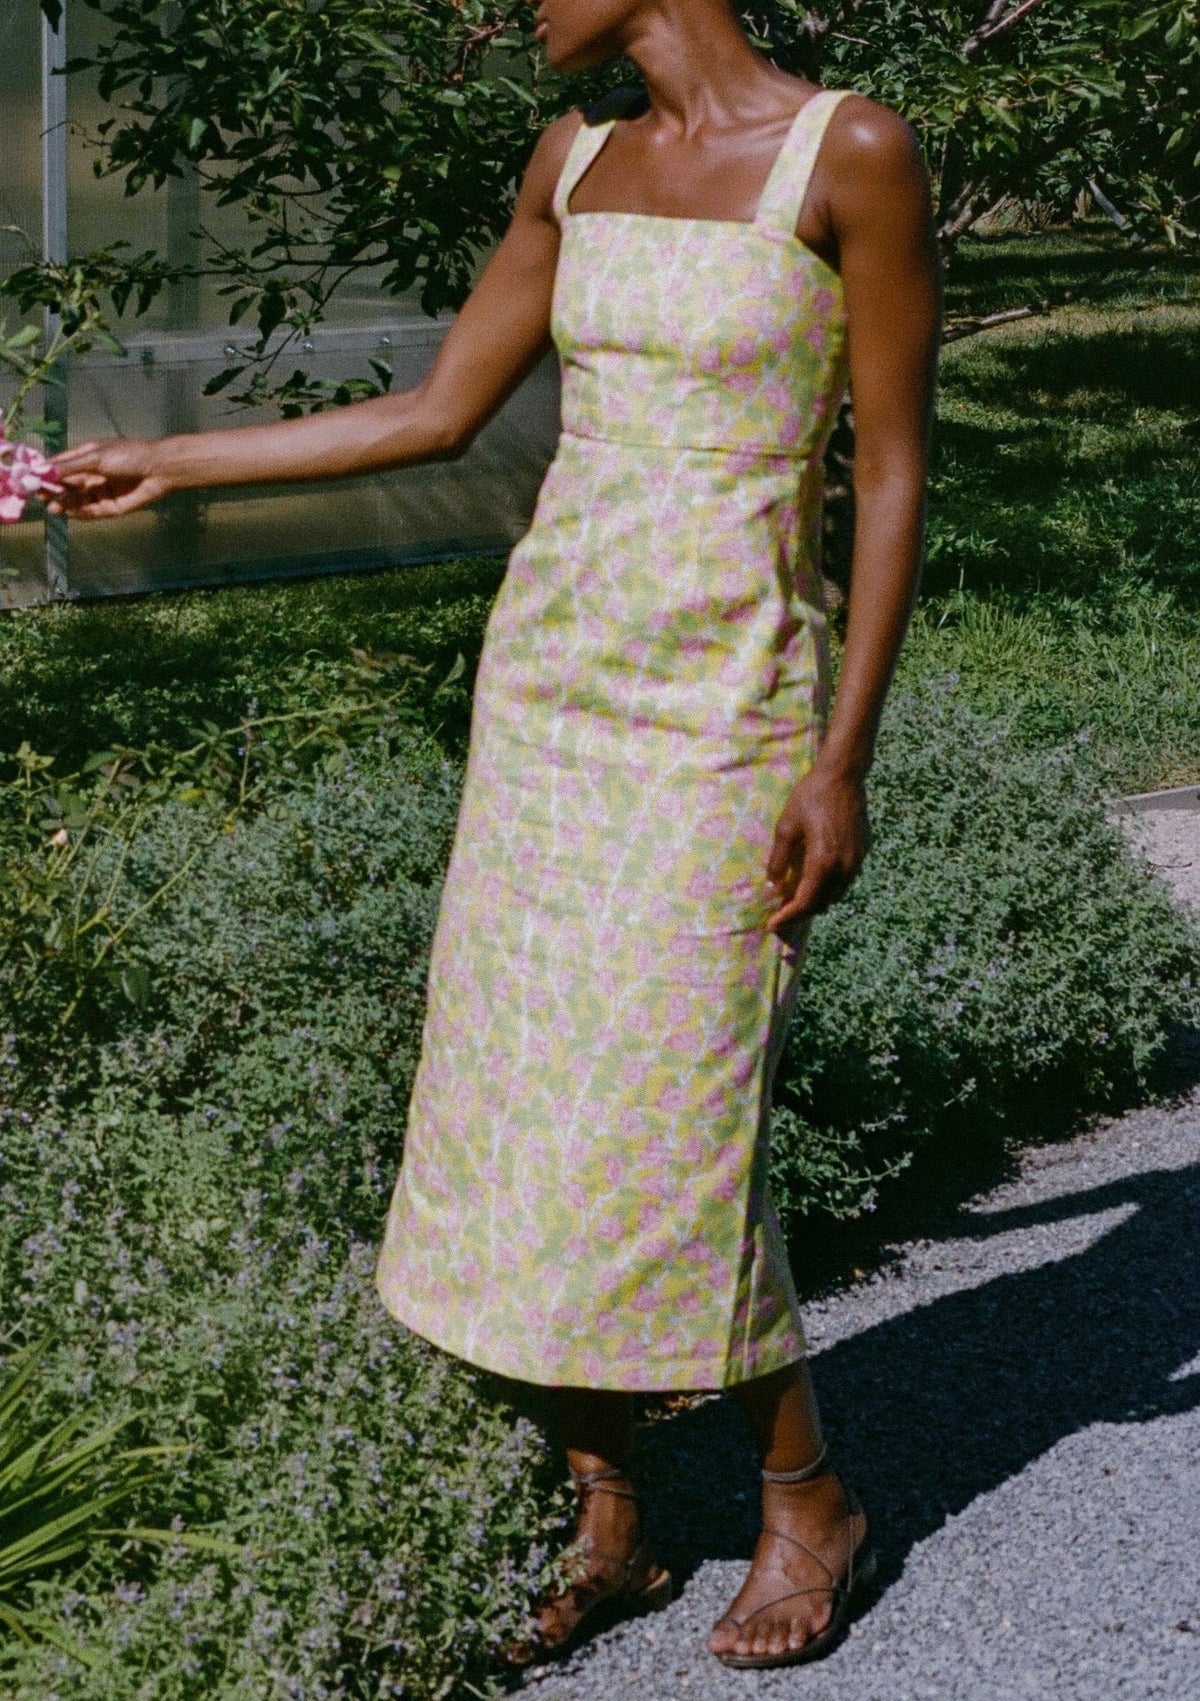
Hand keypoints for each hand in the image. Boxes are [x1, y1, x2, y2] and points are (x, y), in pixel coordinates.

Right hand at [47, 437, 171, 519]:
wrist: (159, 469)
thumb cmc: (128, 456)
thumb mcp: (96, 457)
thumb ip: (71, 466)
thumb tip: (45, 470)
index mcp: (86, 459)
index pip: (60, 467)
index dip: (46, 474)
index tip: (31, 480)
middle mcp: (91, 476)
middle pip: (66, 487)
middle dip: (53, 492)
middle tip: (41, 498)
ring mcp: (101, 493)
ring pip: (77, 501)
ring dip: (64, 504)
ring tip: (53, 508)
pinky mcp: (111, 507)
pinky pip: (92, 512)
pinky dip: (81, 513)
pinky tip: (72, 512)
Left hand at [765, 763, 869, 933]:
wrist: (844, 776)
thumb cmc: (811, 797)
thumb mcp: (786, 826)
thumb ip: (779, 860)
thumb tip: (773, 886)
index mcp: (824, 862)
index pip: (805, 902)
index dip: (788, 916)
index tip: (773, 925)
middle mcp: (844, 867)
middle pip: (821, 904)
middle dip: (800, 912)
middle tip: (780, 912)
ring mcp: (857, 861)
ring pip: (835, 895)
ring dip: (815, 900)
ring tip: (795, 896)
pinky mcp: (863, 853)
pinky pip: (844, 881)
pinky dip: (828, 887)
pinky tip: (814, 879)